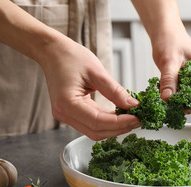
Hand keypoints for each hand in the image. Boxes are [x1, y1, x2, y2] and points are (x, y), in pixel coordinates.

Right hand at [0, 0, 140, 140]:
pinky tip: (119, 116)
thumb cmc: (70, 57)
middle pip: (96, 131)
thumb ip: (115, 91)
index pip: (98, 122)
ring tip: (131, 118)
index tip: (137, 118)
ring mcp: (65, 115)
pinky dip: (106, 123)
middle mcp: (64, 113)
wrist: (52, 52)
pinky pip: (90, 124)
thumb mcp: (97, 71)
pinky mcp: (70, 114)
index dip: (120, 123)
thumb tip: (133, 105)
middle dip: (119, 128)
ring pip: (94, 131)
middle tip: (138, 120)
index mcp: (68, 103)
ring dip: (114, 128)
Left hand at [152, 28, 190, 101]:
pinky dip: (175, 95)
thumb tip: (167, 98)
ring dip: (178, 100)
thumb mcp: (169, 61)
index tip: (176, 107)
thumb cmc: (170, 41)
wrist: (165, 33)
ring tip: (165, 98)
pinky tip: (166, 93)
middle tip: (167, 104)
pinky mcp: (190, 81)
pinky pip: (184, 93)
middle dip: (183, 102)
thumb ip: (169, 80)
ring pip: (190, 97)